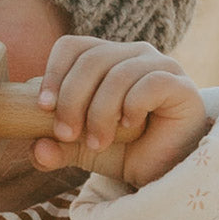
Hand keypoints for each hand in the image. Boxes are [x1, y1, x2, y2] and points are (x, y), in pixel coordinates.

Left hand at [30, 36, 207, 186]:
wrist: (165, 172)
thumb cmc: (124, 151)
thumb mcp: (80, 150)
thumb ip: (55, 147)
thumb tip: (37, 149)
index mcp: (105, 58)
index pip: (72, 46)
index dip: (54, 73)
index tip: (43, 107)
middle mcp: (133, 54)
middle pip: (91, 61)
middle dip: (72, 100)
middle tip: (68, 134)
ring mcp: (161, 65)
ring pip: (118, 75)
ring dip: (100, 113)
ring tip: (98, 141)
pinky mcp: (181, 86)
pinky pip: (150, 83)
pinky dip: (133, 107)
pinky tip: (130, 126)